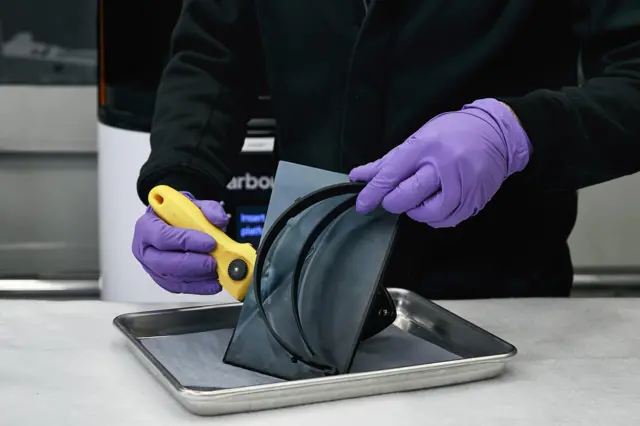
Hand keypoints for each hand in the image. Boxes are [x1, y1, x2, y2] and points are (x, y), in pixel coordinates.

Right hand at [132, 192, 229, 293]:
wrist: (171, 223)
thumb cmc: (176, 215)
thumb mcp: (190, 204)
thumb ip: (206, 208)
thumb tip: (219, 220)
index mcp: (146, 227)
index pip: (163, 236)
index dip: (187, 241)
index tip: (209, 242)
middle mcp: (145, 250)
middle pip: (165, 263)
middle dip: (193, 264)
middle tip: (213, 262)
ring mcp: (152, 268)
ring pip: (173, 278)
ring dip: (198, 277)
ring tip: (217, 272)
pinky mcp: (163, 280)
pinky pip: (179, 287)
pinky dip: (198, 287)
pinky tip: (213, 284)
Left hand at [349, 98, 530, 227]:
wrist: (497, 134)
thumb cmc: (453, 133)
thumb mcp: (419, 137)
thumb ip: (388, 160)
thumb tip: (359, 175)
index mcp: (425, 146)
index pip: (391, 175)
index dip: (372, 193)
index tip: (362, 205)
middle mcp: (443, 166)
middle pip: (406, 197)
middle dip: (394, 201)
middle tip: (396, 196)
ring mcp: (461, 185)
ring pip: (426, 213)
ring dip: (415, 211)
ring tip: (418, 199)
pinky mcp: (474, 200)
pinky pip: (446, 220)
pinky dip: (434, 217)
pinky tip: (434, 205)